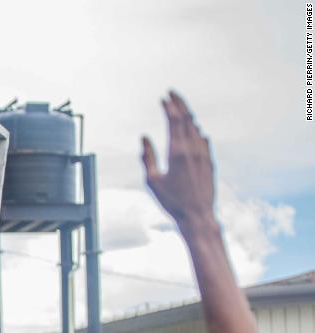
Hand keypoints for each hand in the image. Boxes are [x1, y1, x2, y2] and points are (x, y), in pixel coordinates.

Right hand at [142, 91, 214, 230]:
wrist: (198, 216)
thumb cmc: (172, 201)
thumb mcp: (152, 181)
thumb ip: (147, 157)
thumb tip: (144, 138)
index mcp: (177, 152)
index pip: (174, 122)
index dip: (169, 108)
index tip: (163, 98)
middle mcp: (193, 150)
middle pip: (187, 120)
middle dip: (179, 104)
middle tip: (172, 93)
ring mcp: (204, 155)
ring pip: (196, 129)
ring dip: (188, 117)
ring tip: (181, 110)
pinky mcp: (210, 163)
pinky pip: (204, 141)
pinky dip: (197, 132)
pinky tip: (196, 131)